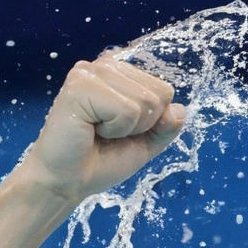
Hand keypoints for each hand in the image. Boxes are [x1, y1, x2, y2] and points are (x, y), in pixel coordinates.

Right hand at [18, 53, 185, 201]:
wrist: (68, 182)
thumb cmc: (100, 161)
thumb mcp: (144, 143)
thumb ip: (166, 126)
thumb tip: (179, 110)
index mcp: (119, 73)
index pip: (164, 90)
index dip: (151, 121)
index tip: (121, 131)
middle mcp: (104, 66)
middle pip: (159, 95)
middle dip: (141, 125)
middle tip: (108, 133)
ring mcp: (89, 73)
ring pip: (145, 102)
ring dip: (126, 128)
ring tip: (98, 132)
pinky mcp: (79, 87)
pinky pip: (126, 110)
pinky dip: (114, 129)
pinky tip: (90, 129)